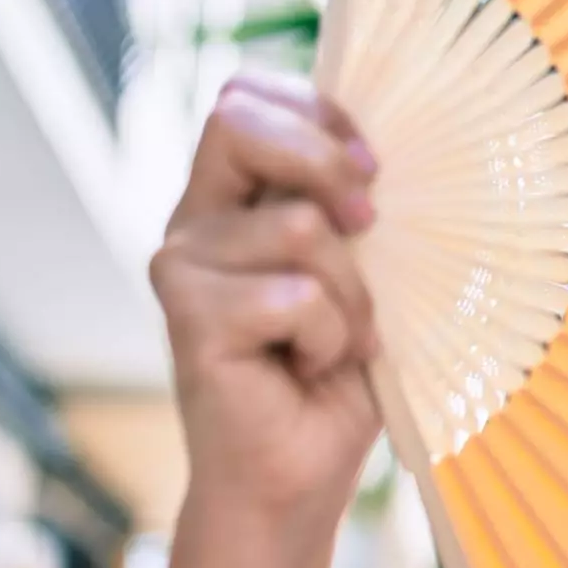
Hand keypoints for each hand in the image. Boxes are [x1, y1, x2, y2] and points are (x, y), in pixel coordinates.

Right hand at [150, 73, 382, 542]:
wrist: (302, 471)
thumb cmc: (341, 371)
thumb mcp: (362, 268)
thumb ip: (350, 205)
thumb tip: (384, 150)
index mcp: (232, 197)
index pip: (246, 96)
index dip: (315, 110)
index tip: (372, 164)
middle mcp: (195, 222)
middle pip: (242, 123)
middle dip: (327, 165)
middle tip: (368, 228)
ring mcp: (182, 268)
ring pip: (299, 227)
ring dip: (351, 292)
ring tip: (336, 339)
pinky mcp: (189, 319)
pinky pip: (297, 297)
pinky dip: (332, 337)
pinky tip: (312, 369)